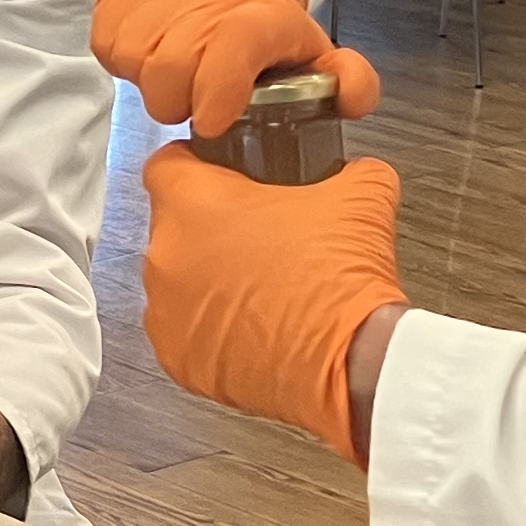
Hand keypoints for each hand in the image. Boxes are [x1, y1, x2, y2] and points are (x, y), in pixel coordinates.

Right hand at [92, 0, 380, 137]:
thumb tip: (350, 98)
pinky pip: (104, 38)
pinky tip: (150, 49)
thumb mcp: (320, 57)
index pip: (227, 49)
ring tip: (174, 72)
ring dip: (147, 77)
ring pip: (131, 57)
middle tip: (192, 99)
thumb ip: (351, 86)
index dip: (215, 92)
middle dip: (175, 100)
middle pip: (168, 68)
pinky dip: (121, 55)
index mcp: (259, 16)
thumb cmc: (265, 28)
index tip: (212, 121)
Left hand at [140, 147, 406, 462]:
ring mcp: (166, 312)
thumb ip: (345, 169)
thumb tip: (352, 173)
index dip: (199, 166)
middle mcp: (167, 257)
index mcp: (193, 203)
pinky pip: (186, 332)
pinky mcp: (180, 360)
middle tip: (260, 239)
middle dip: (214, 229)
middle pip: (176, 226)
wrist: (351, 362)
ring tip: (262, 287)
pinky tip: (255, 325)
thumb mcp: (359, 196)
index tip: (220, 177)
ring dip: (210, 280)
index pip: (168, 163)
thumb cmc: (338, 286)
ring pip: (178, 281)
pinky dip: (213, 328)